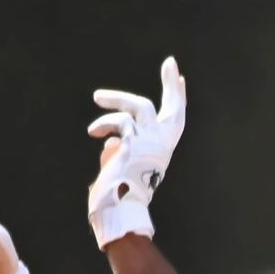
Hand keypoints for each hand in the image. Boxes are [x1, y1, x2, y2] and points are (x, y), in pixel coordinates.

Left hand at [87, 56, 186, 246]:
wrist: (118, 210)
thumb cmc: (117, 196)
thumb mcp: (120, 168)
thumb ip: (118, 152)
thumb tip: (110, 144)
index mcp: (161, 151)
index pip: (174, 119)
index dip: (177, 99)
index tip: (180, 80)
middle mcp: (162, 145)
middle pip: (173, 108)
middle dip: (171, 85)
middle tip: (171, 63)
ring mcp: (150, 143)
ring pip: (140, 106)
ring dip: (117, 99)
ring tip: (97, 97)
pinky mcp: (135, 142)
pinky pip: (119, 122)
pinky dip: (104, 125)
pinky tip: (94, 133)